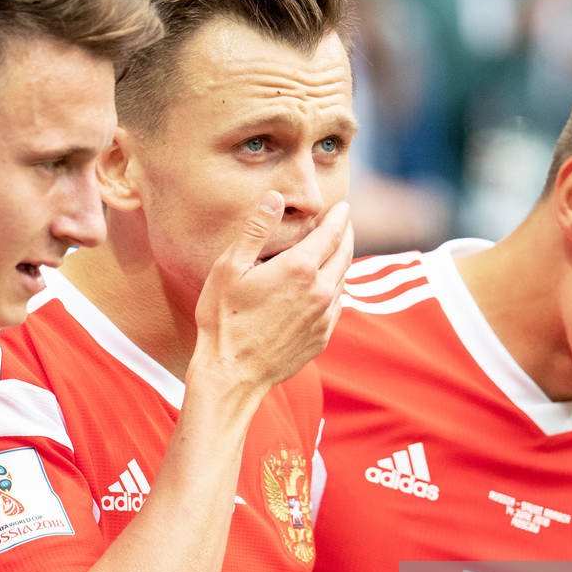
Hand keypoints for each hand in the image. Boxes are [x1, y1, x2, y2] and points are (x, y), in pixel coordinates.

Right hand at [190, 195, 352, 396]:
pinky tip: (327, 286)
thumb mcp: (230, 268)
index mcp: (300, 269)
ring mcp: (324, 317)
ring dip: (343, 260)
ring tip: (336, 250)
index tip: (342, 206)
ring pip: (344, 279)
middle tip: (344, 222)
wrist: (232, 374)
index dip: (339, 216)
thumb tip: (274, 198)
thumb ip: (256, 230)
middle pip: (345, 254)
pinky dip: (336, 288)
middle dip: (346, 234)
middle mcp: (321, 291)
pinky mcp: (322, 337)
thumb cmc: (224, 320)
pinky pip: (337, 305)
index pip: (332, 232)